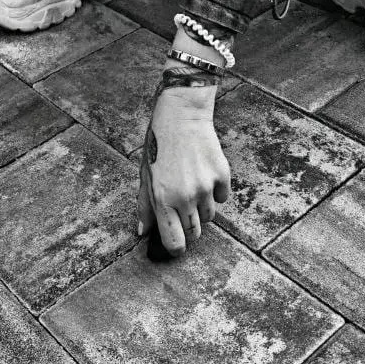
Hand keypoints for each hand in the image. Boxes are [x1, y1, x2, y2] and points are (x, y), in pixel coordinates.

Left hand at [137, 79, 230, 256]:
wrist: (181, 115)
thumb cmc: (158, 144)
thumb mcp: (145, 175)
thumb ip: (144, 206)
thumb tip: (142, 232)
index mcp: (162, 199)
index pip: (175, 242)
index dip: (176, 248)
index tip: (176, 245)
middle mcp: (185, 197)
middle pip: (195, 233)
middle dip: (189, 229)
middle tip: (182, 210)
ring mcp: (205, 186)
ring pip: (209, 215)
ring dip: (201, 208)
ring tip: (191, 185)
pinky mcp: (222, 175)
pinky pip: (222, 197)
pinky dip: (215, 192)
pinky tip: (203, 173)